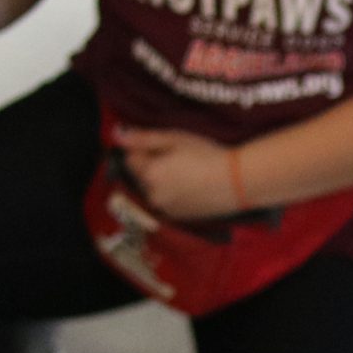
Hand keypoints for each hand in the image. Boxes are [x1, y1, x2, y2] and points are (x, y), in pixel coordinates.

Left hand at [114, 126, 238, 223]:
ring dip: (162, 181)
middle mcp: (152, 195)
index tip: (166, 147)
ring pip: (154, 190)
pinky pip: (167, 202)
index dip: (145, 149)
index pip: (130, 158)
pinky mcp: (178, 217)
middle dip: (152, 166)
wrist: (236, 182)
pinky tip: (193, 186)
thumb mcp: (174, 139)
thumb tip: (116, 136)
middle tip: (180, 158)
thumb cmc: (206, 154)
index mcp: (148, 174)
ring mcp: (165, 208)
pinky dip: (174, 194)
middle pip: (141, 176)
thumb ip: (143, 138)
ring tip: (188, 173)